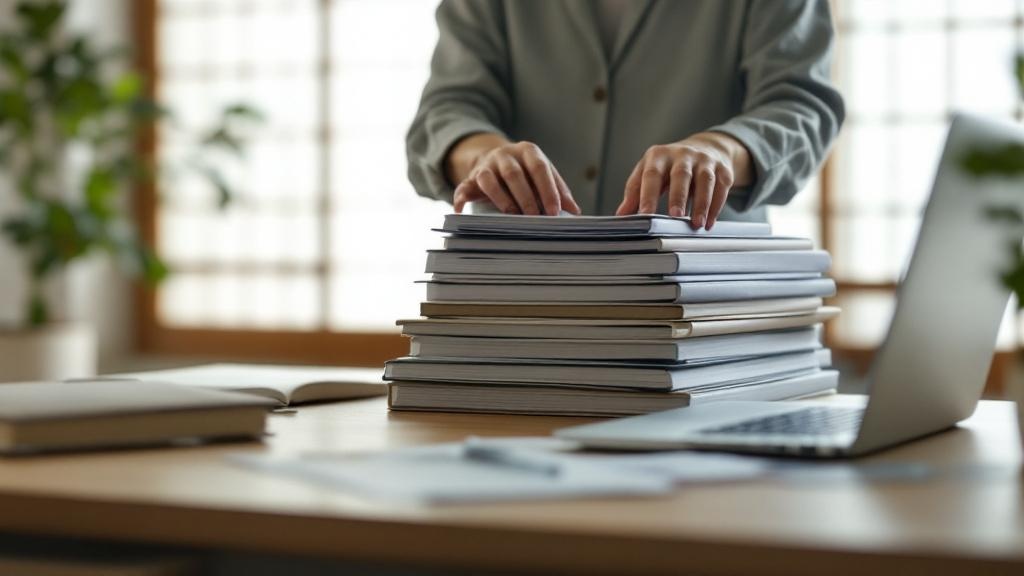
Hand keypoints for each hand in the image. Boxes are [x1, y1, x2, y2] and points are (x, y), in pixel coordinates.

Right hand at [446, 134, 580, 215]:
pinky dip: (461, 199)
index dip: (547, 190)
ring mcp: (486, 165)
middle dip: (525, 197)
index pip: (539, 168)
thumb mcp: (542, 174)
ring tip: (512, 216)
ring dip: (501, 199)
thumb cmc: (526, 172)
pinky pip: (463, 188)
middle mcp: (505, 154)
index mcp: (527, 151)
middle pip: (514, 174)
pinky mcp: (470, 178)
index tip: (554, 211)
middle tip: (535, 217)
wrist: (494, 158)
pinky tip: (462, 212)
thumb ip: (558, 189)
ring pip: (489, 179)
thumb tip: (575, 211)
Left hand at [617, 132, 752, 229]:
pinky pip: (721, 188)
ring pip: (705, 180)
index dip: (647, 194)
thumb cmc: (670, 166)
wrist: (706, 148)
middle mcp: (682, 155)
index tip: (645, 214)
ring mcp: (704, 160)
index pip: (651, 174)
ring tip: (696, 224)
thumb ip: (635, 192)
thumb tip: (621, 215)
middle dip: (678, 196)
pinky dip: (716, 206)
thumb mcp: (650, 172)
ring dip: (702, 203)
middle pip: (680, 174)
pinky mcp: (722, 169)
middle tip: (676, 217)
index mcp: (659, 155)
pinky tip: (709, 222)